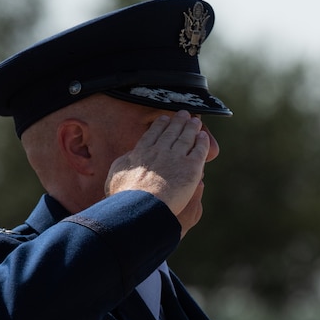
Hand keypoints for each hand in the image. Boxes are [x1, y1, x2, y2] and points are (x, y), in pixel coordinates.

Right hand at [105, 111, 209, 233]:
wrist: (142, 205)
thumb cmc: (125, 196)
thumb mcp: (116, 175)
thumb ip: (124, 163)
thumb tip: (130, 157)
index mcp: (141, 152)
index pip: (152, 134)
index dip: (160, 125)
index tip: (164, 118)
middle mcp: (159, 151)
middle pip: (171, 132)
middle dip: (178, 121)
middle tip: (184, 114)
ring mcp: (176, 158)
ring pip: (186, 138)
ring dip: (191, 128)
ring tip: (195, 121)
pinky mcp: (190, 168)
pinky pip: (199, 151)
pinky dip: (202, 143)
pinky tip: (203, 137)